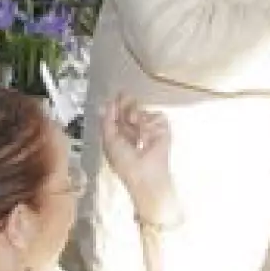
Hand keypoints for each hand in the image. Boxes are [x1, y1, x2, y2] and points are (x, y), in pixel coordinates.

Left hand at [101, 93, 173, 219]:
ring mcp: (150, 131)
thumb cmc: (125, 163)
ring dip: (139, 116)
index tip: (116, 96)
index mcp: (120, 135)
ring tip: (136, 125)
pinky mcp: (163, 131)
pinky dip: (152, 123)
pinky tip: (148, 133)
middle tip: (126, 102)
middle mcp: (135, 131)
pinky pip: (158, 117)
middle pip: (132, 110)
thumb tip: (105, 105)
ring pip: (144, 112)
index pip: (119, 116)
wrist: (146, 174)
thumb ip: (107, 121)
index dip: (116, 106)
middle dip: (128, 106)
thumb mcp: (109, 141)